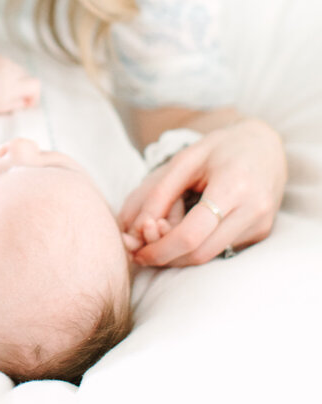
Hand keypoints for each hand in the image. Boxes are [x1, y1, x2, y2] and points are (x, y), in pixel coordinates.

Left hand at [0, 55, 40, 114]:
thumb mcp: (6, 107)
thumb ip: (22, 102)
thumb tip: (30, 98)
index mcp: (12, 84)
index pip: (35, 84)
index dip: (34, 94)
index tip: (27, 101)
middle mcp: (9, 70)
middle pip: (27, 76)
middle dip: (24, 86)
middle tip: (15, 94)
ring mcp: (3, 61)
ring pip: (19, 69)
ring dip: (16, 77)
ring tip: (4, 85)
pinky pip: (9, 64)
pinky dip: (7, 71)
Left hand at [118, 118, 286, 266]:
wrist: (266, 146)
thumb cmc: (221, 148)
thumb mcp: (185, 159)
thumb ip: (159, 193)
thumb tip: (136, 228)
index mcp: (233, 186)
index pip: (192, 235)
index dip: (161, 249)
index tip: (138, 253)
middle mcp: (253, 210)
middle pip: (200, 253)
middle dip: (167, 257)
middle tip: (142, 251)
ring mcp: (261, 224)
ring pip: (211, 257)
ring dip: (180, 256)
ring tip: (161, 238)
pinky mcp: (262, 233)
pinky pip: (222, 250)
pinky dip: (198, 248)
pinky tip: (185, 233)